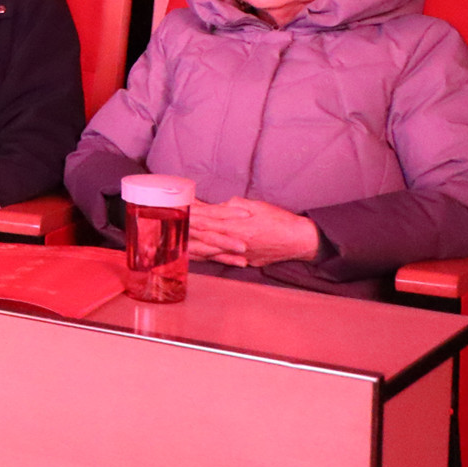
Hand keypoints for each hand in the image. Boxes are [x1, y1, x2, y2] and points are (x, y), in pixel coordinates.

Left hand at [184, 198, 321, 267]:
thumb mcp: (255, 205)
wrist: (299, 240)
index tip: (176, 213)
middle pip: (203, 238)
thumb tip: (217, 206)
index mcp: (235, 226)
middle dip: (185, 233)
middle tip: (168, 230)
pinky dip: (207, 258)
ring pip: (209, 252)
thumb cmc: (279, 220)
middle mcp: (233, 241)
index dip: (190, 216)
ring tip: (175, 245)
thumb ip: (233, 206)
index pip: (206, 220)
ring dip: (192, 248)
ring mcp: (238, 254)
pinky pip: (221, 259)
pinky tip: (196, 258)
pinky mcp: (244, 261)